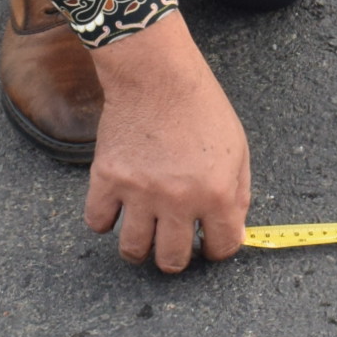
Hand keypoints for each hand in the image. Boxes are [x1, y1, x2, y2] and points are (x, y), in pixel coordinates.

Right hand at [82, 12, 249, 270]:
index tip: (208, 244)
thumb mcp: (238, 149)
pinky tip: (118, 209)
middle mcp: (178, 199)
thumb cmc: (201, 108)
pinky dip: (106, 222)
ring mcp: (139, 192)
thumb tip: (232, 231)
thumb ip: (238, 194)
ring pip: (133, 251)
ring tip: (145, 234)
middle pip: (172, 261)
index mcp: (217, 193)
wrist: (157, 75)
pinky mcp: (107, 178)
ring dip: (140, 248)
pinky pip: (98, 223)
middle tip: (174, 244)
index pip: (221, 249)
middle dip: (176, 258)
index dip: (217, 250)